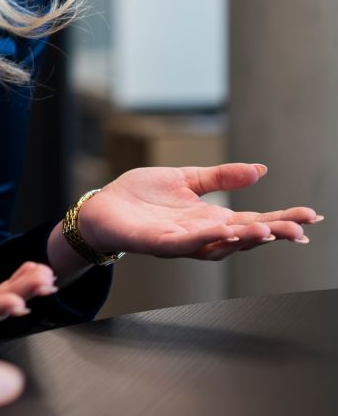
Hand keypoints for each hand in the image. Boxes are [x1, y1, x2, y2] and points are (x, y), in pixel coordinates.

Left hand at [76, 164, 322, 262]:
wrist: (104, 207)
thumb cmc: (143, 196)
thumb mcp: (188, 179)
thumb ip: (222, 177)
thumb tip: (260, 169)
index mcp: (212, 220)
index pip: (254, 222)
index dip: (282, 220)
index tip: (311, 216)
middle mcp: (202, 235)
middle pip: (245, 238)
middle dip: (273, 234)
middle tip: (301, 230)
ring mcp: (181, 242)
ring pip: (219, 245)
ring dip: (245, 240)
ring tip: (269, 231)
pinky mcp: (157, 243)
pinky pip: (184, 243)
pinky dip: (205, 237)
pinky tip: (223, 229)